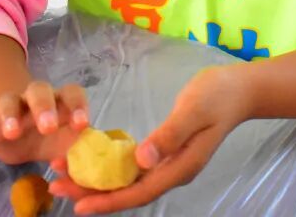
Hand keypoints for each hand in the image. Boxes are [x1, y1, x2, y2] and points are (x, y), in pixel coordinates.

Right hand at [0, 81, 89, 165]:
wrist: (23, 136)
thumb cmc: (51, 140)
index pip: (71, 93)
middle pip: (39, 90)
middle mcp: (35, 99)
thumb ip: (74, 156)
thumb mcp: (64, 147)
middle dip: (45, 107)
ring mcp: (11, 107)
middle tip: (47, 128)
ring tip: (11, 132)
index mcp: (59, 102)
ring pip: (9, 100)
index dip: (78, 106)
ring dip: (11, 113)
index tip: (81, 125)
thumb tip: (75, 173)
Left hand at [49, 65, 252, 214]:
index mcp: (181, 166)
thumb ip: (169, 134)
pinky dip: (112, 167)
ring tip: (65, 174)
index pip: (140, 192)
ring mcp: (171, 163)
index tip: (78, 205)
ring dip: (99, 180)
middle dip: (94, 192)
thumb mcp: (194, 110)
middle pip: (130, 191)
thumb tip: (141, 160)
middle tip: (56, 187)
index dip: (109, 200)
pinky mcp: (167, 152)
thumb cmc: (218, 95)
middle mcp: (174, 171)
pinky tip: (93, 161)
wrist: (239, 89)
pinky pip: (135, 168)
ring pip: (130, 181)